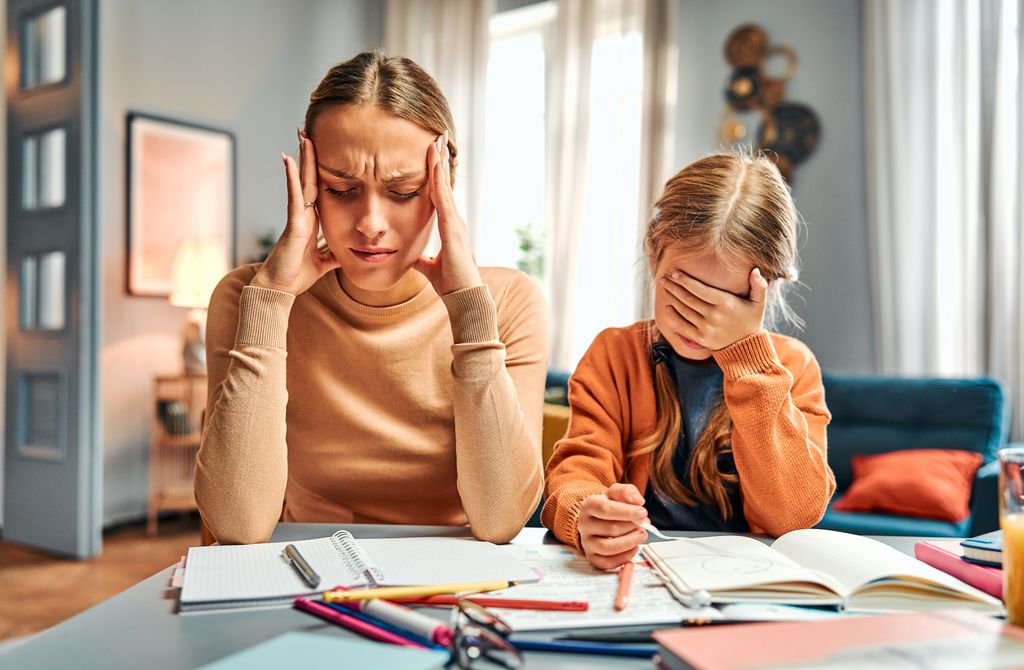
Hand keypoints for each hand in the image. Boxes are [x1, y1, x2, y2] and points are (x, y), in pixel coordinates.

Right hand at [249, 133, 339, 294]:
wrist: (279, 289)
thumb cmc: (297, 275)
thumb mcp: (325, 262)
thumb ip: (335, 253)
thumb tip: (351, 252)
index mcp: (312, 220)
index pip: (320, 189)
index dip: (322, 171)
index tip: (328, 151)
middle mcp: (304, 214)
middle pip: (310, 179)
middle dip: (311, 156)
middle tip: (311, 131)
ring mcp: (297, 217)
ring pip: (301, 182)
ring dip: (302, 159)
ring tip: (303, 135)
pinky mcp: (293, 224)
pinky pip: (293, 197)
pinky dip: (291, 178)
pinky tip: (289, 159)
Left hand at [413, 133, 482, 294]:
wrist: (464, 299)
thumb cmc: (452, 284)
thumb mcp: (429, 268)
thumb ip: (422, 259)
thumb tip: (411, 256)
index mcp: (450, 228)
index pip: (440, 195)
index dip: (435, 174)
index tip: (431, 154)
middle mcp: (455, 221)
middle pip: (444, 184)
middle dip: (439, 160)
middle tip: (437, 135)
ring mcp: (456, 223)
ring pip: (444, 186)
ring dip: (438, 163)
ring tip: (435, 140)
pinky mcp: (453, 229)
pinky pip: (443, 199)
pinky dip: (437, 180)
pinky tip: (433, 164)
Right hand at [578, 483, 648, 569]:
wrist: (597, 519)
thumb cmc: (609, 506)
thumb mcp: (616, 493)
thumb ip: (627, 492)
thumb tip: (637, 501)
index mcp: (589, 506)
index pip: (605, 509)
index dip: (626, 512)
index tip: (643, 513)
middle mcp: (585, 525)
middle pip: (610, 529)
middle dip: (632, 527)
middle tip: (645, 524)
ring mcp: (587, 542)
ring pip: (607, 548)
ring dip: (629, 542)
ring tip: (642, 535)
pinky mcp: (592, 557)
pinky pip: (607, 563)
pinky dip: (624, 558)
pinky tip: (634, 548)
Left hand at [659, 268, 768, 349]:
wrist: (747, 348)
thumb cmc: (751, 320)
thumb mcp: (759, 302)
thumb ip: (759, 285)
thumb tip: (755, 270)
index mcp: (726, 303)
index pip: (701, 289)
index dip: (686, 281)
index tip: (675, 273)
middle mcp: (714, 315)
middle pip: (689, 298)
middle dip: (674, 287)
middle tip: (664, 279)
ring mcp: (706, 328)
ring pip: (684, 310)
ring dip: (672, 298)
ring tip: (665, 289)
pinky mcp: (701, 339)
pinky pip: (683, 326)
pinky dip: (674, 316)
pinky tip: (668, 307)